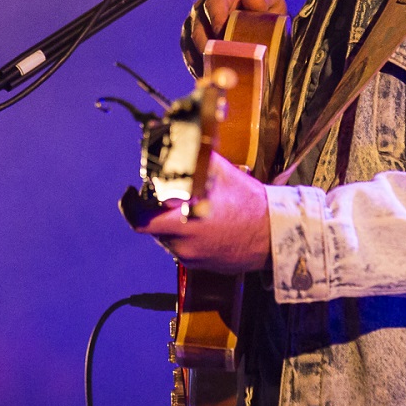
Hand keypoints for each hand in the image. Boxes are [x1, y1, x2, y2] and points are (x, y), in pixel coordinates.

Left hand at [119, 153, 270, 273]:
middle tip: (163, 198)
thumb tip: (177, 138)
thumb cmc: (250, 202)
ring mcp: (192, 257)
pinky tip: (201, 224)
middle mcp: (185, 242)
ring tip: (188, 210)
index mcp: (186, 219)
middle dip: (154, 211)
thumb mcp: (222, 173)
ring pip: (166, 239)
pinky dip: (183, 236)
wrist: (275, 235)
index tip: (129, 193)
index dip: (130, 206)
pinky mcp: (200, 266)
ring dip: (169, 224)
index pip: (142, 219)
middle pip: (152, 227)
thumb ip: (195, 157)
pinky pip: (181, 249)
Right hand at [179, 0, 286, 75]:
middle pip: (198, 25)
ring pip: (190, 40)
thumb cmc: (265, 7)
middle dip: (207, 46)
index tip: (222, 37)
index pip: (215, 3)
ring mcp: (197, 20)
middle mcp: (205, 3)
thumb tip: (253, 1)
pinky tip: (209, 75)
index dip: (216, 20)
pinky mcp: (192, 36)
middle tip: (220, 62)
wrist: (259, 15)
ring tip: (215, 72)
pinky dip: (197, 65)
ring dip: (201, 58)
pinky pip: (188, 51)